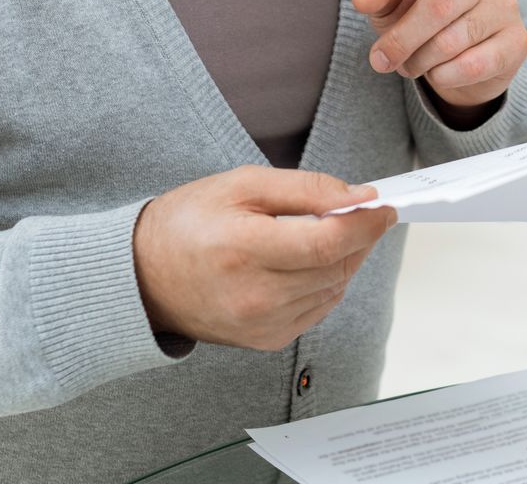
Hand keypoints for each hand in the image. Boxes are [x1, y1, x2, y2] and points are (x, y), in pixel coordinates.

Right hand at [132, 167, 395, 349]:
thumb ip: (305, 188)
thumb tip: (357, 195)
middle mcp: (254, 295)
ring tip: (331, 232)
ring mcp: (260, 324)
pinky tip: (310, 262)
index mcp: (244, 249)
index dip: (365, 223)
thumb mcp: (242, 184)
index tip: (384, 205)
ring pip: (333, 288)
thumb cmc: (188, 223)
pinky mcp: (265, 340)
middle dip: (360, 236)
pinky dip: (327, 283)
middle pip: (336, 266)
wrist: (142, 276)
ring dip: (345, 259)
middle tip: (364, 212)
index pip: (327, 242)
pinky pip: (318, 309)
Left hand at [350, 0, 526, 110]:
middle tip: (379, 59)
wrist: (459, 48)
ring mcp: (508, 5)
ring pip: (452, 40)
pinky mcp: (517, 42)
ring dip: (418, 60)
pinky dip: (444, 75)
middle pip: (441, 5)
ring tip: (408, 64)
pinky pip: (474, 65)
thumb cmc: (419, 6)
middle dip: (402, 38)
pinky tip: (436, 72)